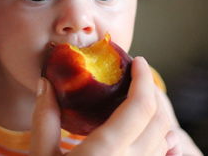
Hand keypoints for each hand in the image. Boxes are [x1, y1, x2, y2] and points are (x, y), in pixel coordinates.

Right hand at [30, 57, 173, 155]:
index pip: (140, 107)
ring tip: (140, 98)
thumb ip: (44, 118)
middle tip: (137, 76)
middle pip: (158, 119)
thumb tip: (45, 82)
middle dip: (152, 91)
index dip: (143, 79)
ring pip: (164, 138)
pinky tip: (147, 132)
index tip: (138, 61)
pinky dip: (159, 137)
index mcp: (105, 152)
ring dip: (157, 113)